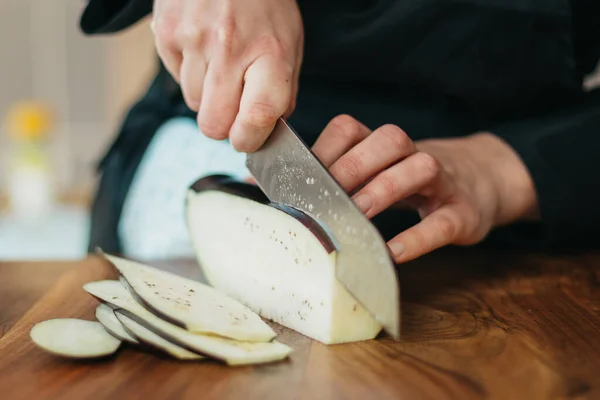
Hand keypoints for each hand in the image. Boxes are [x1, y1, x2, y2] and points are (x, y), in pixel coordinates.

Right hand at [151, 0, 302, 151]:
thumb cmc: (264, 4)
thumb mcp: (290, 43)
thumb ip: (282, 91)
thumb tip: (266, 130)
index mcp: (270, 53)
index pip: (257, 117)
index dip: (249, 139)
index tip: (247, 138)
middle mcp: (230, 48)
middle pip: (213, 125)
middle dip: (222, 125)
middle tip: (231, 107)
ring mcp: (194, 40)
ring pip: (193, 104)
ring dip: (206, 95)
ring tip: (219, 64)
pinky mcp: (167, 33)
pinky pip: (175, 78)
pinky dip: (189, 72)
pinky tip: (203, 48)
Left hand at [311, 115, 538, 263]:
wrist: (483, 180)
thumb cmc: (411, 180)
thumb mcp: (379, 169)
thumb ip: (337, 175)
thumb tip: (269, 188)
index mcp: (385, 144)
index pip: (351, 129)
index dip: (324, 150)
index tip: (298, 178)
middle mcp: (414, 154)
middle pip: (388, 139)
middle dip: (353, 166)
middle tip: (326, 196)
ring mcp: (444, 181)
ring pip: (421, 167)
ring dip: (385, 188)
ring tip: (358, 214)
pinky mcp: (463, 213)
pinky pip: (442, 222)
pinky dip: (416, 238)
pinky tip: (392, 252)